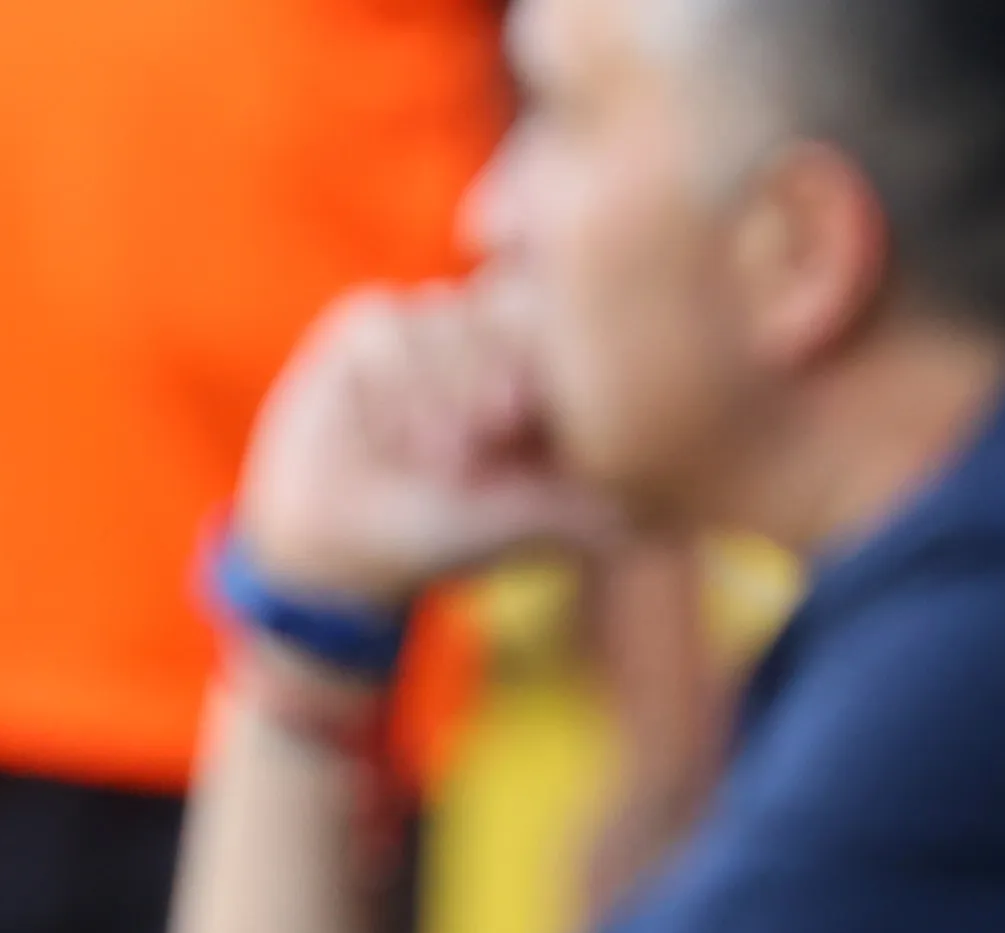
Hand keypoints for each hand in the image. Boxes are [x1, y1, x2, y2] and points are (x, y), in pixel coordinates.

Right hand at [232, 281, 620, 613]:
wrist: (339, 550)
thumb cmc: (444, 540)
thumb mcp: (524, 523)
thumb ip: (588, 507)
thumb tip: (665, 519)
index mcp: (539, 376)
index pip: (561, 333)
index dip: (544, 369)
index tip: (519, 424)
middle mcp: (489, 341)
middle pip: (509, 310)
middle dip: (492, 373)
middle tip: (484, 437)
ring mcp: (429, 327)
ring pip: (448, 316)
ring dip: (441, 388)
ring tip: (436, 459)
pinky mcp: (369, 327)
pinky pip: (389, 326)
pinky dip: (392, 384)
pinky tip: (387, 438)